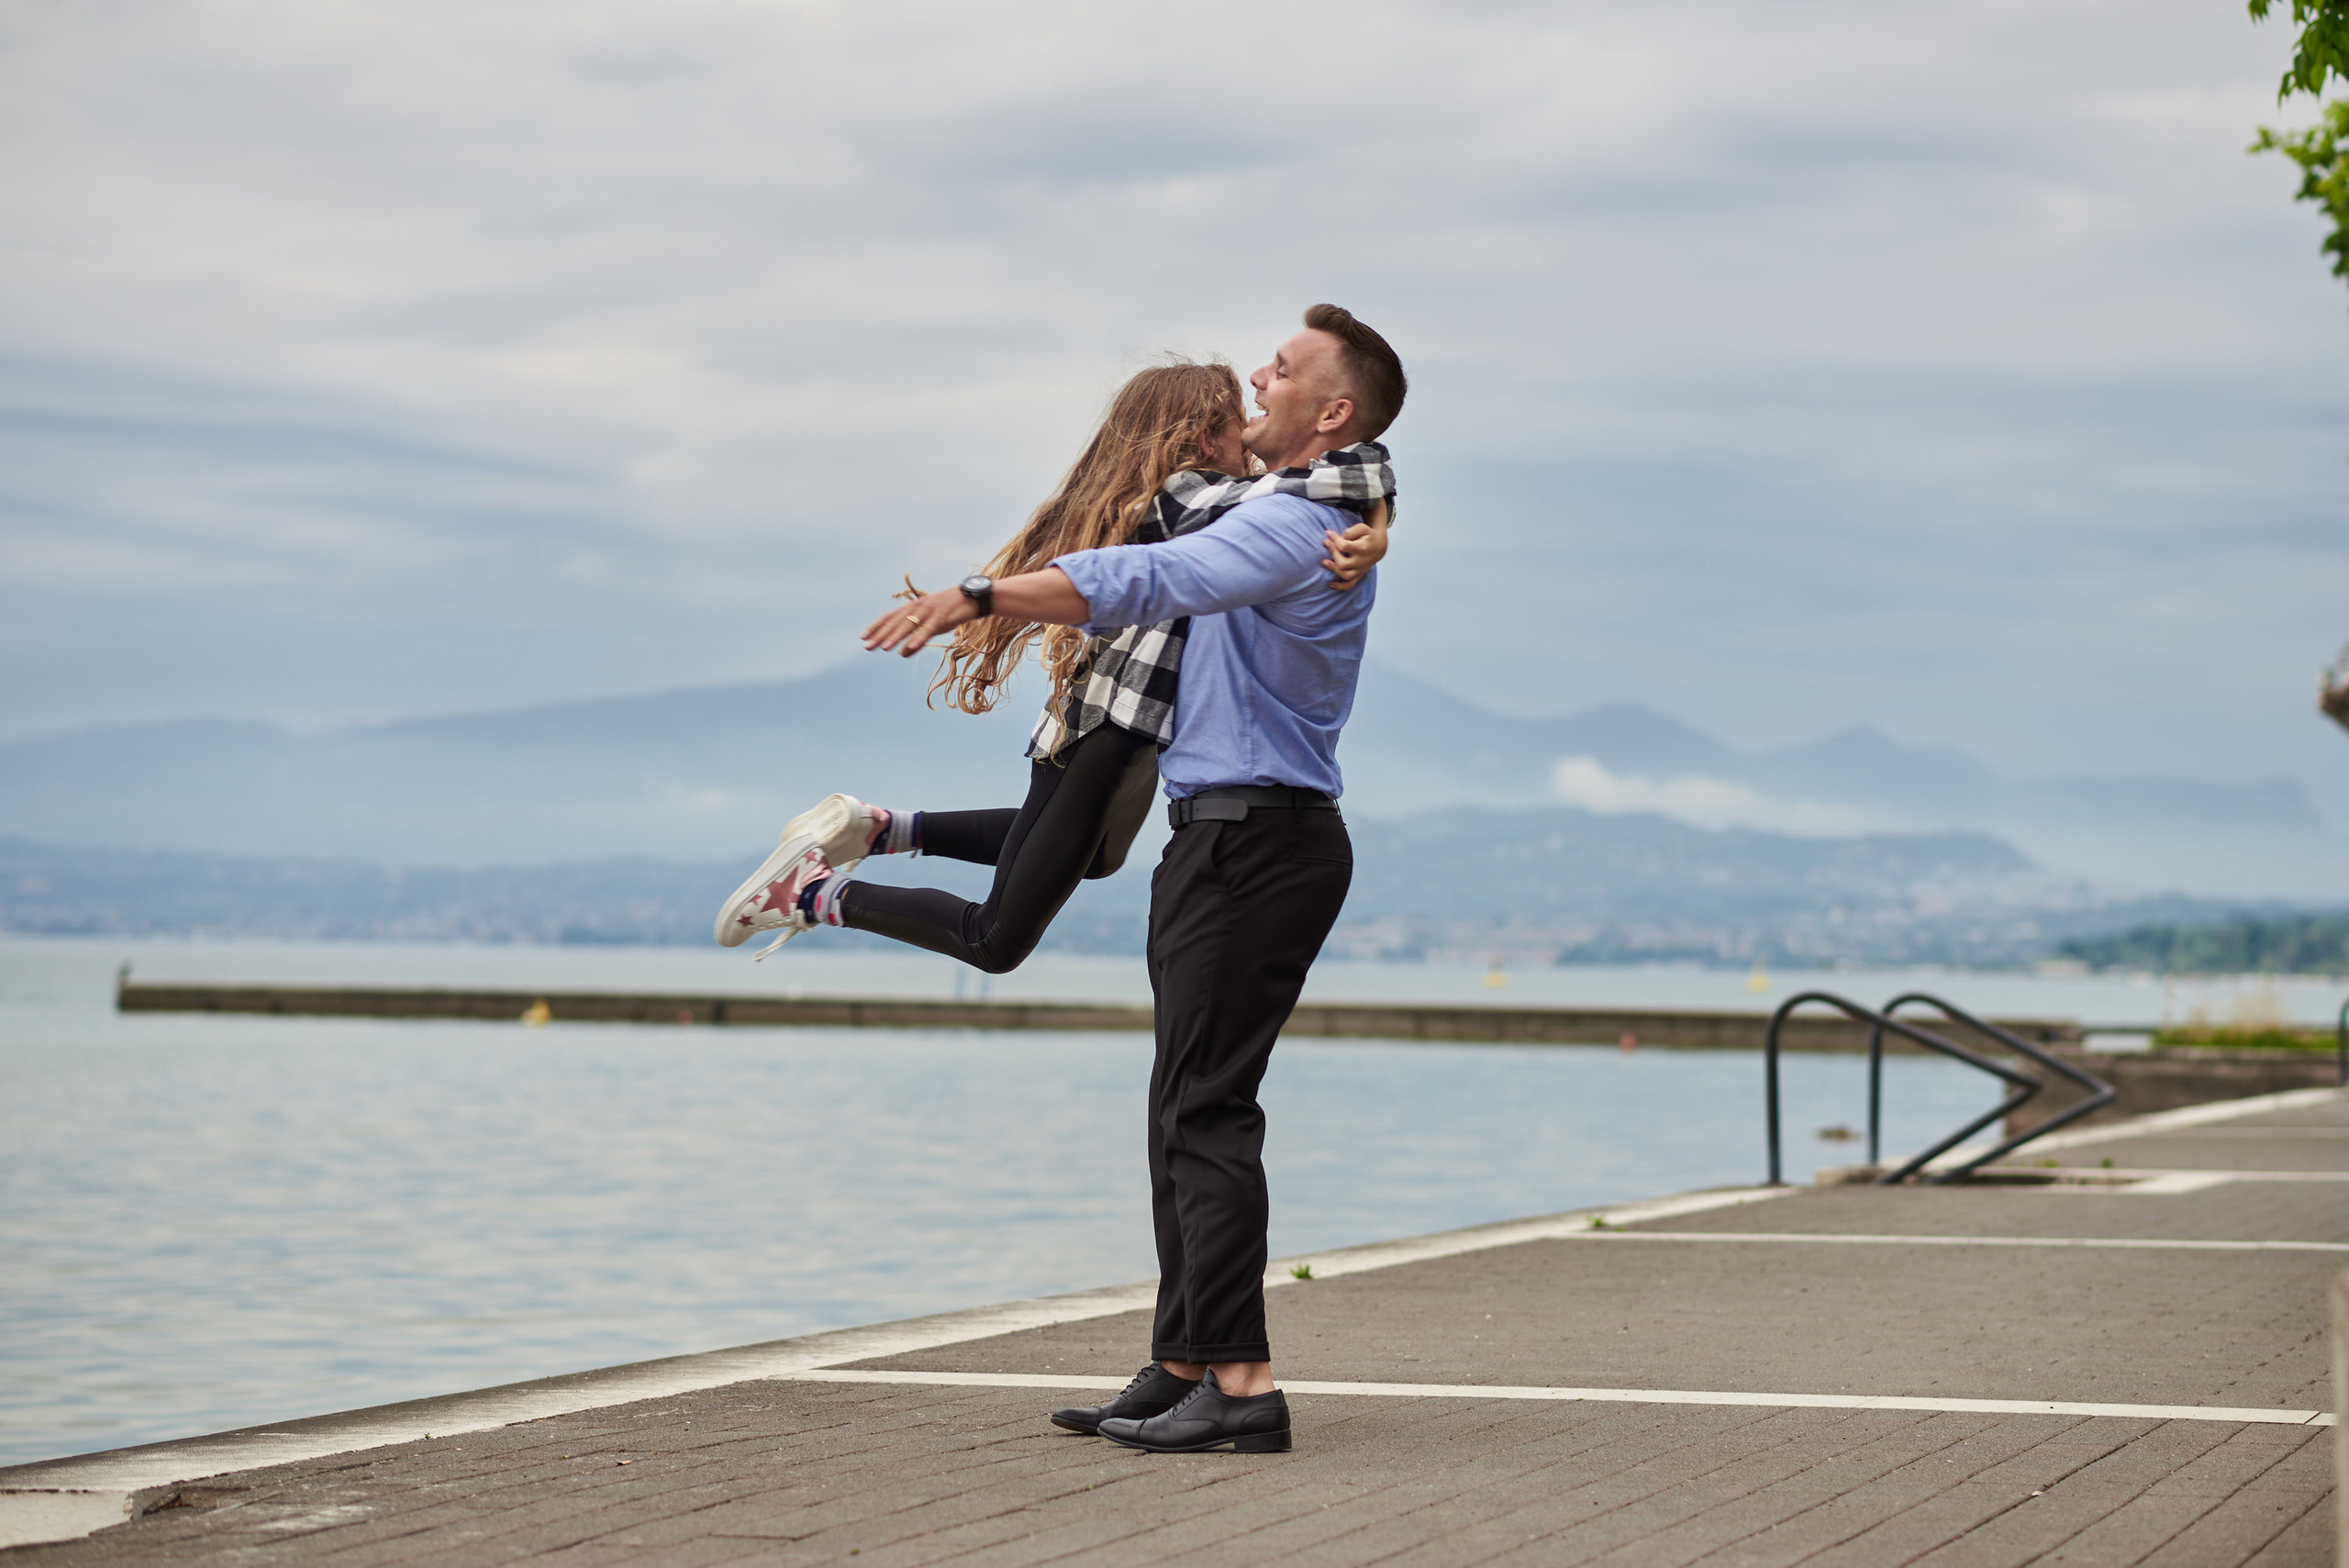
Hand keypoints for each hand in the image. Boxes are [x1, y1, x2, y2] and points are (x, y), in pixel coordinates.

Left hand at [862, 588, 979, 656]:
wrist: (972, 598)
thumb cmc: (950, 612)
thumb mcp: (931, 626)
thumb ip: (916, 639)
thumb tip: (902, 654)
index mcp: (913, 607)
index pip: (890, 616)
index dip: (876, 626)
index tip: (862, 637)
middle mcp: (917, 607)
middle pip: (895, 622)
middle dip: (880, 634)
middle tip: (866, 646)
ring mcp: (929, 612)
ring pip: (908, 625)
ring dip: (895, 637)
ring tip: (884, 648)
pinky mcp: (942, 618)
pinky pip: (927, 630)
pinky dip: (918, 638)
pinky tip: (909, 648)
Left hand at [1321, 498, 1390, 590]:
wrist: (1379, 546)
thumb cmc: (1368, 536)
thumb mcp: (1362, 528)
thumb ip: (1350, 531)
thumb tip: (1334, 537)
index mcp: (1362, 548)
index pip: (1344, 546)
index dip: (1334, 539)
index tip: (1329, 534)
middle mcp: (1361, 561)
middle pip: (1343, 563)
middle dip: (1332, 553)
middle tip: (1326, 543)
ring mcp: (1360, 570)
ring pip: (1346, 575)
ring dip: (1333, 570)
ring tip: (1324, 562)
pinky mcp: (1359, 575)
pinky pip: (1350, 584)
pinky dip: (1340, 586)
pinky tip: (1331, 584)